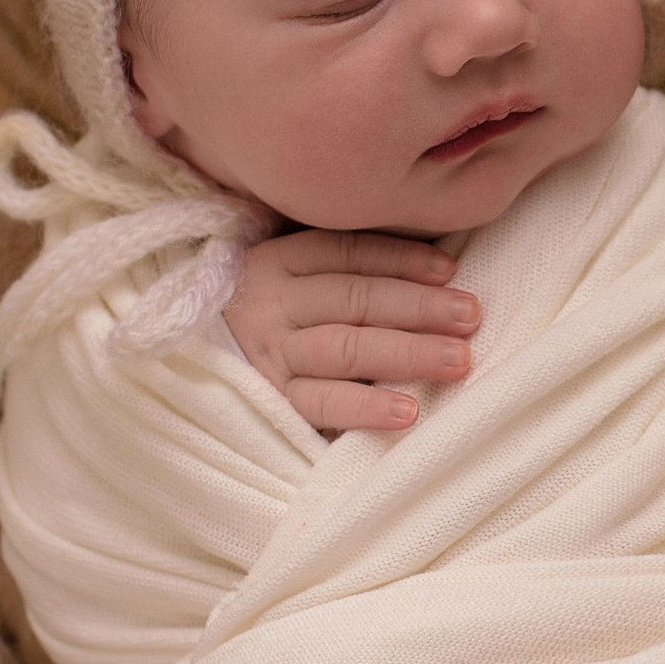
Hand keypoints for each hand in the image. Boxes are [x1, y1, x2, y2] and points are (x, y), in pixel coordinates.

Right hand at [223, 230, 479, 431]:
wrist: (193, 358)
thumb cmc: (277, 311)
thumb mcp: (298, 275)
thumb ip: (350, 266)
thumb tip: (438, 266)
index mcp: (279, 260)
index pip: (346, 252)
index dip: (401, 258)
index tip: (450, 269)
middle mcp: (272, 303)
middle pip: (354, 299)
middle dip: (419, 307)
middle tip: (471, 316)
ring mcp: (269, 354)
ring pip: (345, 349)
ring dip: (407, 352)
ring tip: (458, 360)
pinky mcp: (271, 402)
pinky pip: (322, 404)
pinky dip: (366, 408)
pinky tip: (408, 412)